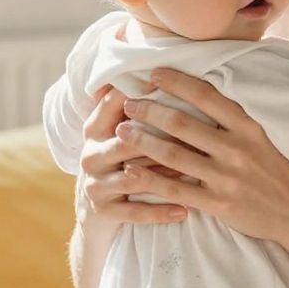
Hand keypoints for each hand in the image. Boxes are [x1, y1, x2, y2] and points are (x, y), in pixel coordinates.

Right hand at [78, 84, 191, 226]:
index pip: (115, 104)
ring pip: (132, 179)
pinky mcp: (102, 212)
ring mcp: (95, 185)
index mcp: (95, 129)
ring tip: (195, 176)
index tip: (176, 91)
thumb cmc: (121, 160)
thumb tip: (166, 74)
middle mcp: (90, 155)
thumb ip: (136, 107)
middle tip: (197, 139)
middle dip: (161, 140)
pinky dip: (160, 212)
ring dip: (164, 177)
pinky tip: (185, 210)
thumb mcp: (120, 131)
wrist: (96, 208)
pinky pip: (134, 212)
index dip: (145, 96)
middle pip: (126, 143)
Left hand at [110, 67, 288, 251]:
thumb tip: (208, 92)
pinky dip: (150, 179)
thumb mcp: (267, 136)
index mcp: (249, 126)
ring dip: (142, 140)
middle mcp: (236, 148)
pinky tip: (130, 170)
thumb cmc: (283, 170)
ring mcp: (227, 177)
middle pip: (182, 123)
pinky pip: (176, 189)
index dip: (177, 82)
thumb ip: (238, 118)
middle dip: (149, 109)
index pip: (206, 95)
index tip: (153, 73)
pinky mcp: (219, 204)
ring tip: (121, 130)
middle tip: (128, 102)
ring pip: (173, 154)